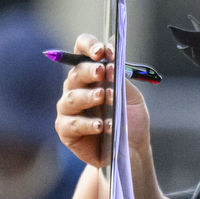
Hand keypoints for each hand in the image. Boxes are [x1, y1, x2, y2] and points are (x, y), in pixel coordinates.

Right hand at [55, 34, 149, 167]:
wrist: (131, 151)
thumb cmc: (130, 121)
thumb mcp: (132, 98)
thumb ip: (122, 80)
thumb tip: (114, 58)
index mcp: (92, 76)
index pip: (82, 52)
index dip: (89, 47)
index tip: (102, 52)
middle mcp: (76, 89)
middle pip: (75, 73)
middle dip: (88, 70)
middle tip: (102, 72)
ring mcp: (69, 110)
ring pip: (72, 98)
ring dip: (88, 96)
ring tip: (104, 97)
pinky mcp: (67, 130)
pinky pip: (72, 124)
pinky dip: (87, 123)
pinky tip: (101, 125)